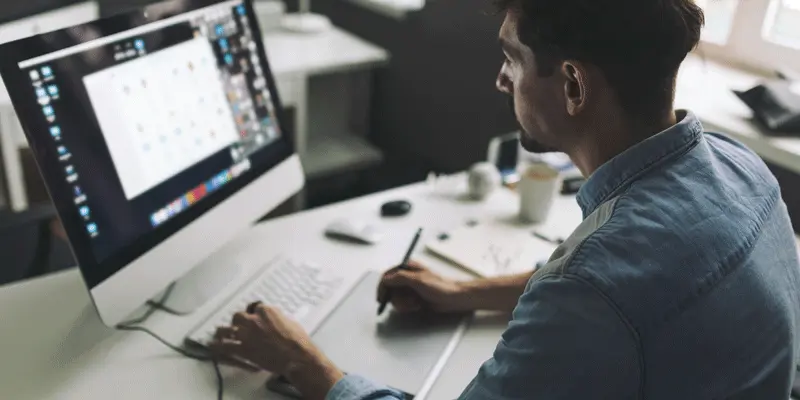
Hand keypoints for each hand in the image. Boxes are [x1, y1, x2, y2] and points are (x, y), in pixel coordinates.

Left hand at [209, 303, 343, 399]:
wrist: (295, 357)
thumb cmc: (297, 339)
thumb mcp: (288, 321)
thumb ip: (276, 317)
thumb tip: (272, 320)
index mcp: (265, 310)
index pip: (254, 306)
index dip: (254, 313)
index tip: (255, 318)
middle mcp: (252, 319)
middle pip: (238, 316)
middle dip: (238, 321)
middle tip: (241, 327)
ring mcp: (246, 334)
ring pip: (226, 329)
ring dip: (225, 331)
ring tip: (222, 334)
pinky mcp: (242, 349)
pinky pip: (225, 346)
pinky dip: (219, 346)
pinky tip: (214, 346)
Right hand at [377, 261, 469, 312]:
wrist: (453, 298)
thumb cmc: (440, 286)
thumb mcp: (418, 280)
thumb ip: (400, 278)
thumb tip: (386, 279)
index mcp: (407, 268)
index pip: (387, 276)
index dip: (382, 287)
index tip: (381, 298)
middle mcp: (407, 277)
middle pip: (390, 290)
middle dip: (397, 298)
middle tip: (407, 302)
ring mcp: (410, 288)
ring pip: (395, 299)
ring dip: (404, 304)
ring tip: (415, 303)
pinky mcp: (413, 298)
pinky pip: (403, 305)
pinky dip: (408, 307)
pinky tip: (418, 306)